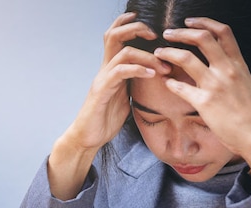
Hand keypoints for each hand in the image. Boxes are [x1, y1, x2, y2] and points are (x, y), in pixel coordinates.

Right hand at [48, 12, 169, 199]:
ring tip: (162, 66)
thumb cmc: (105, 120)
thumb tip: (153, 79)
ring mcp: (102, 79)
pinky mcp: (102, 91)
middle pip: (114, 35)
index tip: (151, 31)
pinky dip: (138, 69)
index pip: (116, 38)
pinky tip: (151, 75)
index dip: (132, 26)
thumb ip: (135, 85)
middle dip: (136, 29)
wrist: (88, 138)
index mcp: (111, 70)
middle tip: (155, 36)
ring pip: (123, 52)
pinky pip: (120, 72)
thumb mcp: (126, 98)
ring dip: (146, 56)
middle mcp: (105, 69)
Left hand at [154, 17, 250, 161]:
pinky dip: (170, 82)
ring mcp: (215, 85)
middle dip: (180, 33)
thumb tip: (228, 63)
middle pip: (201, 39)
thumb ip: (236, 71)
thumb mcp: (248, 84)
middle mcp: (226, 70)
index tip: (188, 22)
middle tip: (167, 34)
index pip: (223, 32)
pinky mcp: (204, 102)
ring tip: (159, 53)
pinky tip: (166, 82)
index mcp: (238, 63)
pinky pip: (180, 87)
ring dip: (168, 52)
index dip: (204, 22)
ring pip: (186, 58)